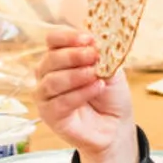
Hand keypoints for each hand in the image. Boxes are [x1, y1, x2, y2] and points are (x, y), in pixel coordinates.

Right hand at [35, 28, 138, 162]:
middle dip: (74, 56)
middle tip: (93, 56)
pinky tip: (96, 89)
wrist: (116, 125)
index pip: (53, 39)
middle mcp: (47, 74)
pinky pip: (59, 103)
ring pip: (52, 81)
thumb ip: (100, 55)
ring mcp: (46, 96)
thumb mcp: (110, 68)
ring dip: (76, 76)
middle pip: (50, 58)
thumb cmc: (110, 95)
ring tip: (96, 76)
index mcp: (60, 57)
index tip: (88, 39)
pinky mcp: (49, 116)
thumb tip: (93, 42)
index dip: (68, 37)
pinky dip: (79, 94)